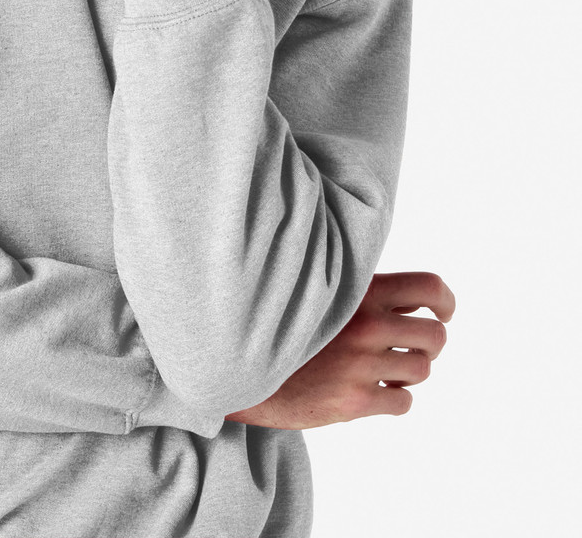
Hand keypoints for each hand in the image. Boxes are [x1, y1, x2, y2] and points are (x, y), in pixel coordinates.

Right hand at [223, 271, 455, 429]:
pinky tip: (373, 390)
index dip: (446, 301)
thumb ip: (364, 292)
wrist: (244, 365)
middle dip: (429, 343)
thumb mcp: (323, 292)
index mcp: (360, 291)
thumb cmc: (285, 323)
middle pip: (436, 336)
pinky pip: (403, 402)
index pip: (430, 287)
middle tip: (409, 346)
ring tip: (385, 369)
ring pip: (423, 370)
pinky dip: (395, 397)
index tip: (442, 312)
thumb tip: (412, 300)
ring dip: (410, 371)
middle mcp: (366, 325)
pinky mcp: (354, 401)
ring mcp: (361, 364)